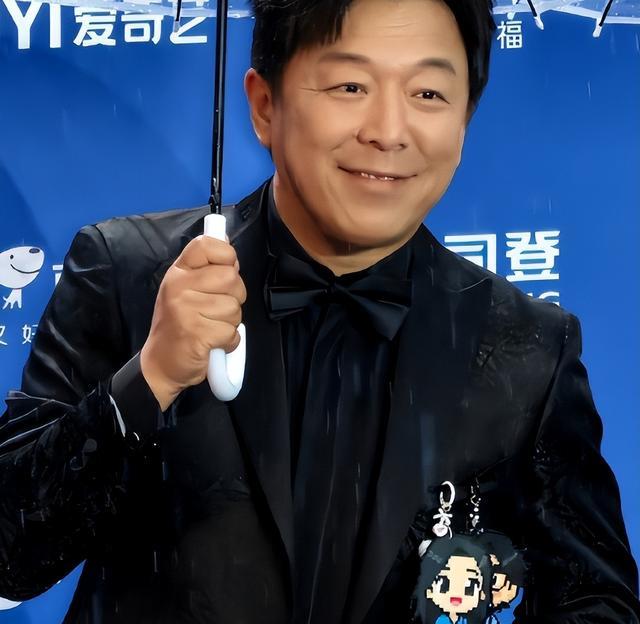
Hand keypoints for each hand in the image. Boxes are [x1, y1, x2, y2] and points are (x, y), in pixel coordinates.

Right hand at [140, 235, 246, 409]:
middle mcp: (179, 286)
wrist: (161, 364)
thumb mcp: (186, 290)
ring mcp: (186, 310)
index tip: (224, 271)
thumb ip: (207, 270)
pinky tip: (213, 343)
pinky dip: (228, 342)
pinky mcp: (196, 334)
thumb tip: (230, 248)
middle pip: (231, 277)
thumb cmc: (179, 325)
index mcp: (178, 272)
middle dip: (235, 296)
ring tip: (212, 327)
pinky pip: (231, 332)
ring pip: (234, 307)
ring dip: (230, 322)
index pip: (207, 245)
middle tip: (218, 310)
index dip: (226, 256)